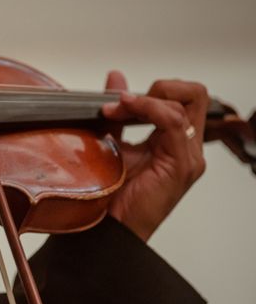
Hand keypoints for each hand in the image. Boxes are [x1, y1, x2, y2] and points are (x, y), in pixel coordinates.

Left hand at [101, 72, 207, 240]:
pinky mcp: (181, 165)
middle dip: (158, 88)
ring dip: (146, 98)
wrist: (109, 227)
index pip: (182, 98)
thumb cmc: (112, 194)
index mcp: (175, 142)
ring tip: (116, 110)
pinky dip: (149, 108)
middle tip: (122, 103)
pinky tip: (125, 110)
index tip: (114, 102)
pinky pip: (175, 122)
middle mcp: (187, 147)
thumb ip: (118, 114)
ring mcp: (188, 156)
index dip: (149, 92)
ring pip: (188, 102)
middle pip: (194, 94)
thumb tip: (115, 76)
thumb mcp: (114, 144)